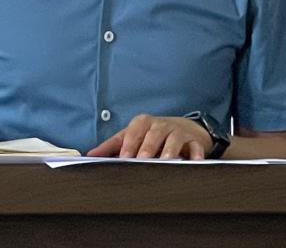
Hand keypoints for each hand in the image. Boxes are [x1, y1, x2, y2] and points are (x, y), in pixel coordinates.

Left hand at [86, 114, 211, 159]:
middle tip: (143, 161)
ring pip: (174, 140)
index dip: (129, 144)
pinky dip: (196, 154)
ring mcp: (178, 132)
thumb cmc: (152, 135)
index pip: (134, 132)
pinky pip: (196, 147)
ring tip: (166, 162)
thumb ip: (112, 146)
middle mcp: (160, 125)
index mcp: (143, 123)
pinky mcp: (194, 141)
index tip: (124, 158)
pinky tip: (194, 162)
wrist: (184, 128)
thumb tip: (89, 155)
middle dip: (148, 148)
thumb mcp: (132, 136)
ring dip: (170, 151)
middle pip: (154, 135)